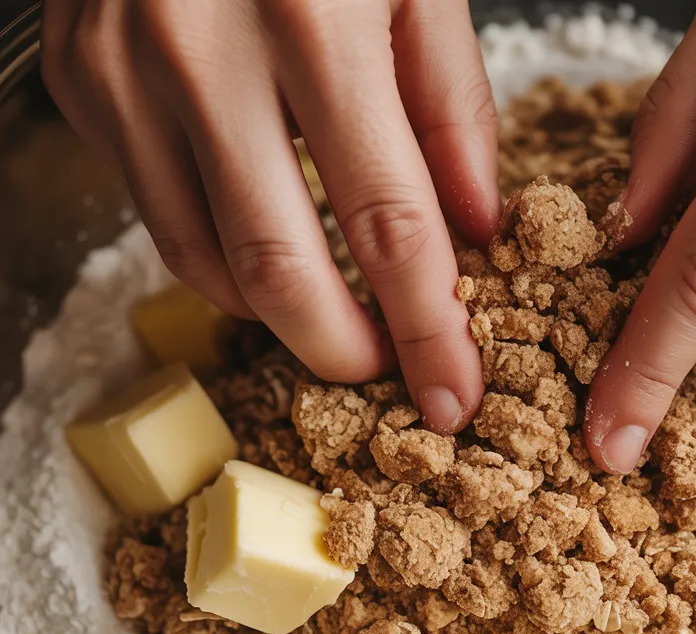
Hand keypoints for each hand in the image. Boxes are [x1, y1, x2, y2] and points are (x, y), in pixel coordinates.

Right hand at [42, 0, 499, 432]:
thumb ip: (451, 104)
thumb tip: (475, 227)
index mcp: (310, 15)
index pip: (389, 223)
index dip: (428, 329)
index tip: (453, 394)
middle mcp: (199, 50)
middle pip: (282, 271)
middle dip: (346, 351)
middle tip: (390, 373)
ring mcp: (123, 69)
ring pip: (209, 264)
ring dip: (286, 317)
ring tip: (341, 319)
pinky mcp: (81, 82)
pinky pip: (162, 220)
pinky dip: (226, 264)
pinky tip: (272, 254)